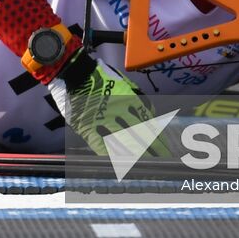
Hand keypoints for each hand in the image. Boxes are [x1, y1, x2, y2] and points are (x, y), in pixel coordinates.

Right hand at [48, 50, 169, 157]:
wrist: (75, 72)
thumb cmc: (101, 76)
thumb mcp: (124, 82)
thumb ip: (139, 97)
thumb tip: (151, 113)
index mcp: (130, 100)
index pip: (148, 125)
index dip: (157, 140)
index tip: (164, 151)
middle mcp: (119, 112)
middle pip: (138, 136)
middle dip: (150, 151)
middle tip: (160, 162)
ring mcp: (103, 120)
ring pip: (123, 142)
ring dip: (134, 156)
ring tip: (144, 166)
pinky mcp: (88, 127)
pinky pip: (102, 145)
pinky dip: (111, 156)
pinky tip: (119, 164)